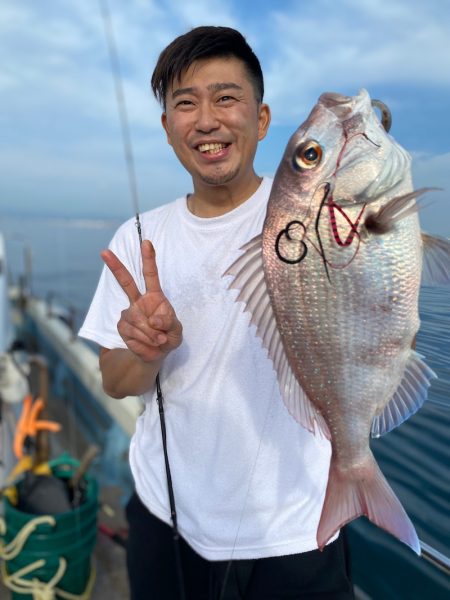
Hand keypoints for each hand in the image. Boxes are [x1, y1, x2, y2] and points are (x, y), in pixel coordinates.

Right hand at [101, 240, 181, 362]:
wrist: (156, 353)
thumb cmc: (168, 336)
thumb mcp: (176, 331)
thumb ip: (169, 323)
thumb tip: (153, 320)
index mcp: (155, 297)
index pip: (151, 275)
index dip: (149, 259)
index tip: (146, 243)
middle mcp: (139, 301)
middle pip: (125, 281)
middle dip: (115, 266)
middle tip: (104, 251)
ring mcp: (128, 313)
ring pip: (137, 319)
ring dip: (151, 333)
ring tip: (159, 339)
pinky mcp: (122, 326)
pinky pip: (131, 331)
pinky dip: (144, 340)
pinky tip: (148, 343)